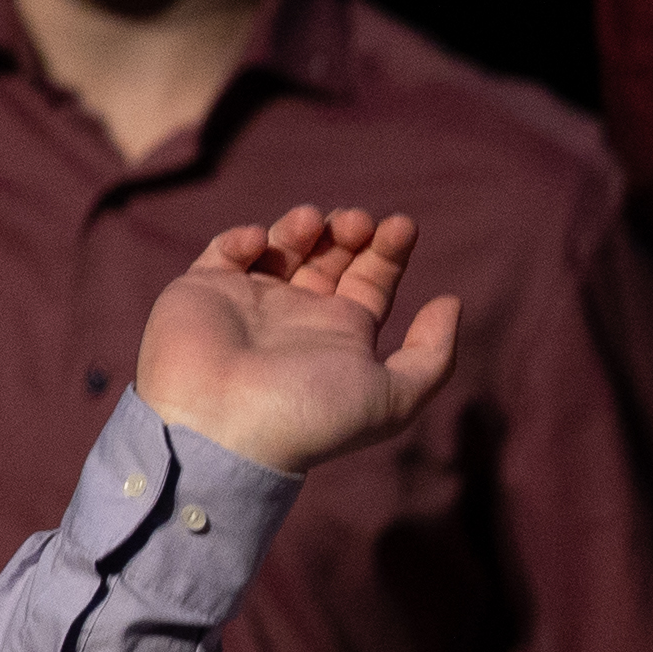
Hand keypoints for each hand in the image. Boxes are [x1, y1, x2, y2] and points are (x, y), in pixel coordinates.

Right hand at [131, 201, 450, 475]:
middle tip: (359, 223)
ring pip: (281, 245)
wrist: (220, 428)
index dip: (389, 250)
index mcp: (340, 336)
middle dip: (349, 230)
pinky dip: (243, 237)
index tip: (404, 226)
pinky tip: (258, 244)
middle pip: (330, 255)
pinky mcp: (202, 290)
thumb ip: (432, 356)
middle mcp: (297, 317)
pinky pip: (224, 252)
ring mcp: (249, 302)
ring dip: (303, 225)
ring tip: (317, 224)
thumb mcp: (393, 397)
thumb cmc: (309, 414)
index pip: (371, 280)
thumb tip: (450, 302)